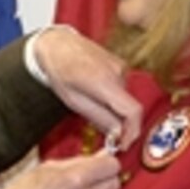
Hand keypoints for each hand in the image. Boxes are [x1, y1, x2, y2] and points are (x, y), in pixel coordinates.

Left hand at [33, 26, 141, 149]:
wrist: (57, 44)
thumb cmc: (60, 70)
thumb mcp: (74, 101)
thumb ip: (99, 118)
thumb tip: (118, 134)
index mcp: (104, 82)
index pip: (133, 111)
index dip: (132, 132)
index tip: (124, 144)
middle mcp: (118, 72)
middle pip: (129, 107)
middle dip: (121, 123)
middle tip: (105, 132)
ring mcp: (121, 65)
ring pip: (125, 99)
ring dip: (115, 108)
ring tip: (93, 105)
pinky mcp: (120, 64)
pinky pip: (122, 88)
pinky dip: (113, 97)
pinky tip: (96, 93)